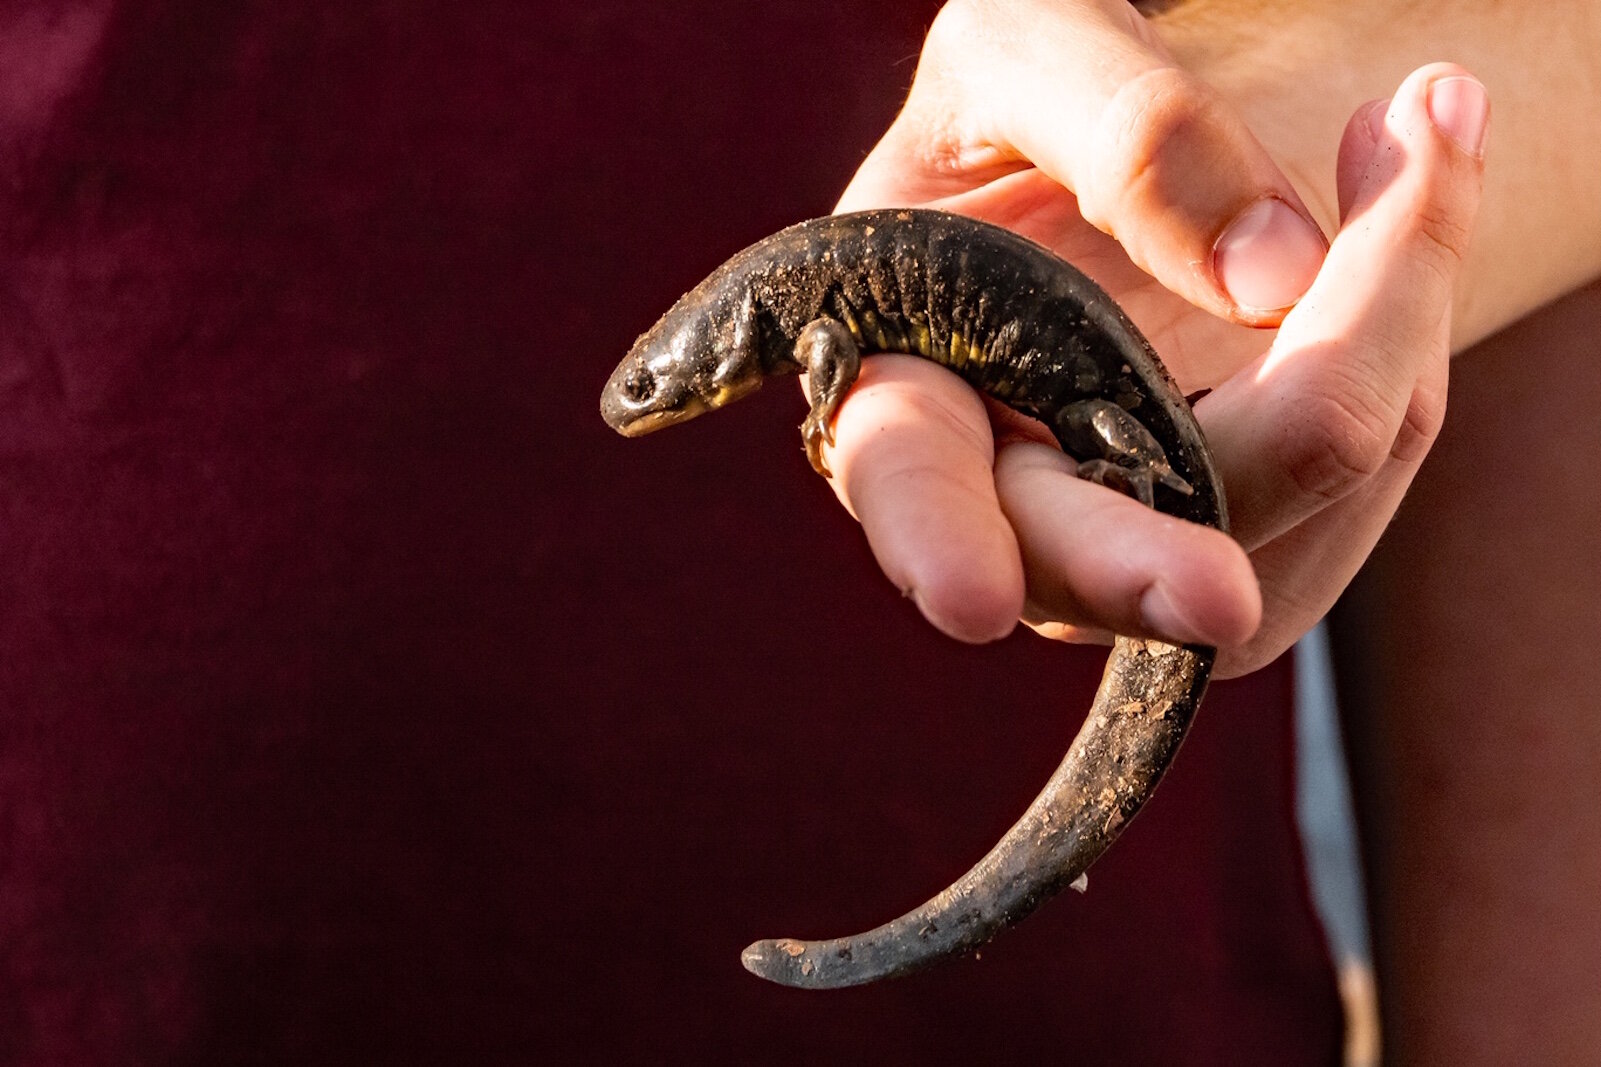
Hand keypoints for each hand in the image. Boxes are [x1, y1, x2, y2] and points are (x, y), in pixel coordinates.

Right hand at [820, 0, 1486, 676]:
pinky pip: (1355, 495)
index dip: (934, 543)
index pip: (906, 479)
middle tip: (1213, 594)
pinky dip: (1409, 364)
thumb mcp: (1032, 48)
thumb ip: (1125, 128)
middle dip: (1162, 574)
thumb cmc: (1031, 100)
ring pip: (1262, 535)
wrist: (1114, 141)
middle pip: (1093, 559)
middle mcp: (1001, 494)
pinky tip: (1400, 240)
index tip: (965, 596)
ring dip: (1382, 353)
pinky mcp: (1234, 536)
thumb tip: (1271, 272)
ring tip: (1415, 137)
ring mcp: (1120, 535)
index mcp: (902, 381)